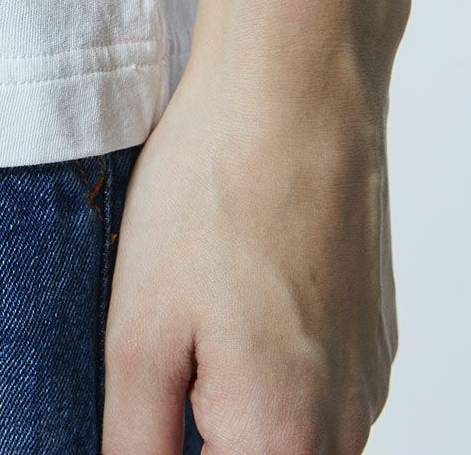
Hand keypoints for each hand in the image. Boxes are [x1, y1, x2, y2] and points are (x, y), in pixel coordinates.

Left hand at [101, 0, 398, 453]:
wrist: (296, 89)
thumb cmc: (214, 193)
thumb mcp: (138, 332)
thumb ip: (136, 442)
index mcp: (282, 440)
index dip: (167, 445)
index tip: (150, 399)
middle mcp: (346, 424)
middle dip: (200, 431)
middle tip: (165, 357)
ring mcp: (368, 377)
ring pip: (291, 436)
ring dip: (233, 408)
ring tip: (193, 319)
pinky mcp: (373, 333)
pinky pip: (318, 390)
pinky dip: (269, 370)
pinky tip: (233, 296)